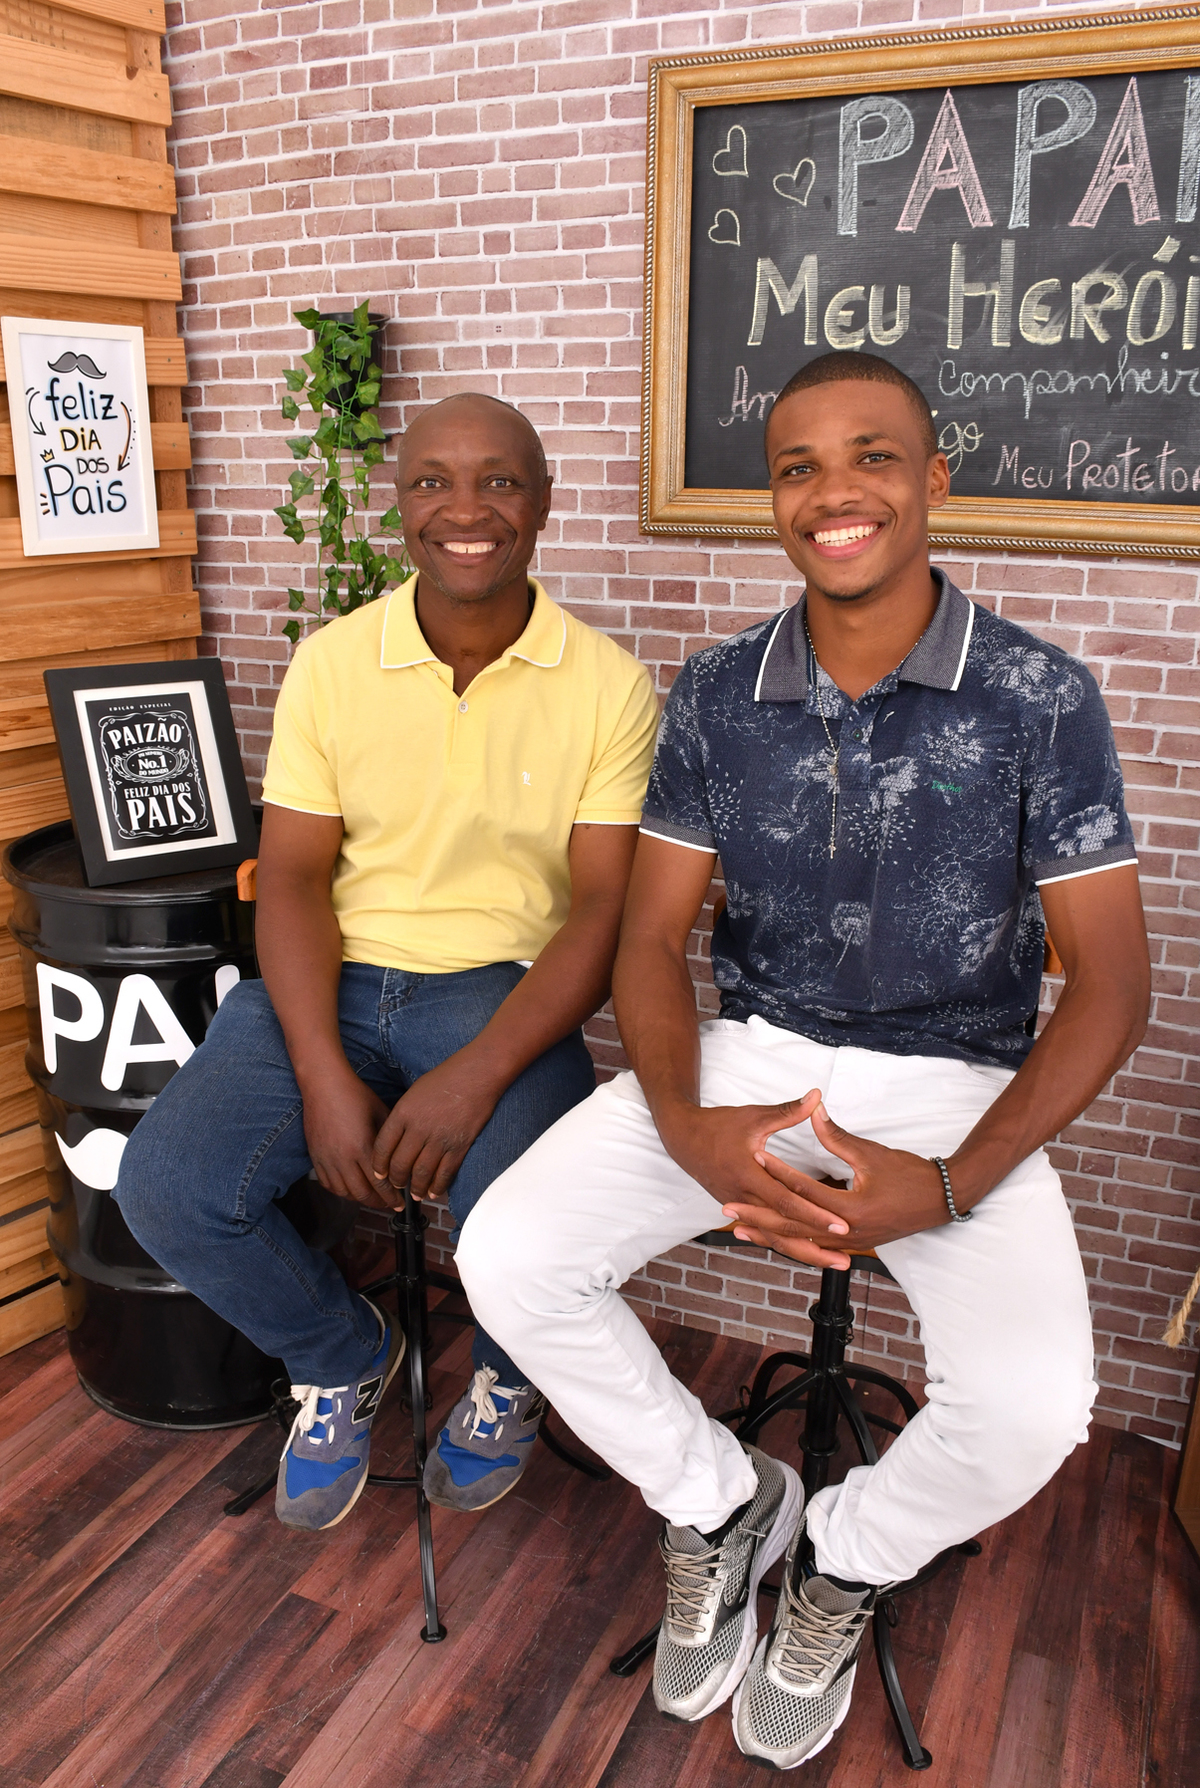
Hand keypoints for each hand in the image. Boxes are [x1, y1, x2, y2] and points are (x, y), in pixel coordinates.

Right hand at [302, 1066, 393, 1209]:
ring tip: (371, 1197)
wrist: (324, 1085)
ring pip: (344, 1192)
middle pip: (362, 1194)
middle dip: (378, 1203)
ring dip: (360, 1199)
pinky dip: (340, 1191)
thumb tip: (401, 1158)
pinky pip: (328, 1184)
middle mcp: (342, 1158)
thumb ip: (390, 1140)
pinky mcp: (315, 1157)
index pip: (380, 1184)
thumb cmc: (356, 1095)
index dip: (392, 1198)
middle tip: (388, 1204)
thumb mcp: (382, 1114)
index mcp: (362, 1148)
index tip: (400, 1204)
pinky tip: (350, 1188)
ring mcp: (326, 1159)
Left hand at [371, 1052, 501, 1201]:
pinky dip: (438, 1186)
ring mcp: (439, 1139)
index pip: (382, 1148)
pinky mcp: (459, 1146)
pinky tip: (434, 1191)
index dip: (378, 1166)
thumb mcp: (414, 1092)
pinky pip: (445, 1173)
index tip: (379, 1174)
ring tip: (415, 1194)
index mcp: (403, 1113)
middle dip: (396, 1180)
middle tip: (397, 1186)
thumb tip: (396, 1139)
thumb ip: (403, 1116)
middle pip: (400, 1164)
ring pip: (421, 1173)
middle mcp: (418, 1129)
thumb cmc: (446, 1078)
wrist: (476, 1074)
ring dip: (416, 1188)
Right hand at [656, 1091, 852, 1269]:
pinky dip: (788, 1244)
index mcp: (748, 1176)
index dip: (815, 1215)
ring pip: (775, 1237)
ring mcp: (741, 1207)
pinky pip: (767, 1232)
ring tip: (836, 1262)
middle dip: (816, 1248)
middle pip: (783, 1231)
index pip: (787, 1202)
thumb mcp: (754, 1117)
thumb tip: (817, 1097)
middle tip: (846, 1259)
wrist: (683, 1139)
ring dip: (805, 1253)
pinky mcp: (741, 1210)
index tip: (841, 1225)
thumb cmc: (718, 1126)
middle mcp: (744, 1198)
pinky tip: (809, 1252)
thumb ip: (787, 1111)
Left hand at [721, 1100, 949, 1261]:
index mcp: (851, 1210)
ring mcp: (851, 1243)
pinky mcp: (853, 1245)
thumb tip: (813, 1108)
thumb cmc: (910, 1175)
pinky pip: (815, 1246)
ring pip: (801, 1242)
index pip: (804, 1190)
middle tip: (728, 1207)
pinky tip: (773, 1237)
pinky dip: (792, 1242)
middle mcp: (848, 1233)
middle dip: (759, 1217)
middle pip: (793, 1226)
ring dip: (770, 1235)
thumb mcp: (872, 1153)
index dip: (777, 1172)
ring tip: (739, 1228)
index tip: (753, 1157)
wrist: (941, 1200)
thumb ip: (837, 1136)